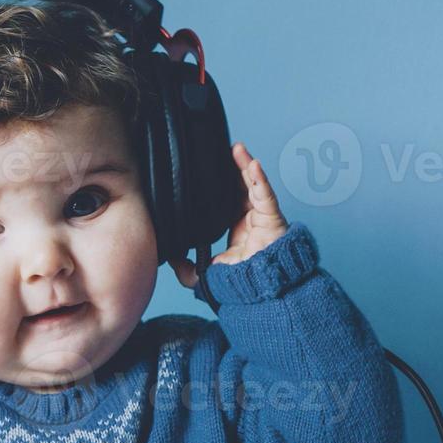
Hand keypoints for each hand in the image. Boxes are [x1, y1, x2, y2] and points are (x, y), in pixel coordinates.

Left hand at [169, 141, 289, 288]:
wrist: (258, 293)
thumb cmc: (240, 284)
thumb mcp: (204, 276)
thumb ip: (186, 269)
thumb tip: (169, 259)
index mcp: (236, 228)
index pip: (227, 199)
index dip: (219, 183)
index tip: (206, 169)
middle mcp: (250, 219)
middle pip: (241, 186)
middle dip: (232, 167)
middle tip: (221, 150)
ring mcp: (262, 217)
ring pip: (254, 184)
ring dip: (245, 165)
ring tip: (235, 148)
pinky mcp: (272, 217)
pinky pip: (266, 194)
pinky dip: (259, 178)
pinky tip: (252, 164)